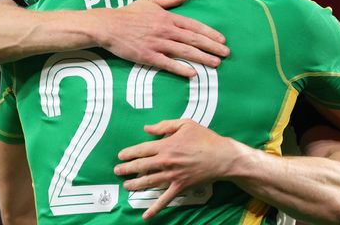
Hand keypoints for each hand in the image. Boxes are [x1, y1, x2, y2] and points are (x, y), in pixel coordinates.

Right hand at [91, 0, 229, 77]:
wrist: (109, 26)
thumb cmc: (129, 13)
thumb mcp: (150, 1)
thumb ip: (170, 0)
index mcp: (168, 17)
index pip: (194, 26)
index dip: (210, 33)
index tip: (222, 39)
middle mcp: (166, 30)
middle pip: (194, 39)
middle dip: (212, 47)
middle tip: (226, 54)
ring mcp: (158, 44)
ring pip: (185, 52)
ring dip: (202, 58)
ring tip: (216, 63)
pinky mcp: (148, 56)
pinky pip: (168, 64)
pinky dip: (181, 69)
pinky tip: (193, 74)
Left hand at [114, 119, 237, 219]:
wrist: (222, 157)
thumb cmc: (204, 138)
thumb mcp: (186, 124)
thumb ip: (164, 125)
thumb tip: (147, 128)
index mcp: (166, 145)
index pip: (141, 150)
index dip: (129, 153)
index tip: (120, 156)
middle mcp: (166, 161)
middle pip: (141, 166)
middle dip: (126, 169)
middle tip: (117, 171)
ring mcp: (172, 176)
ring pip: (149, 182)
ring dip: (135, 185)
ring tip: (126, 186)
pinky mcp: (180, 187)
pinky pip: (165, 199)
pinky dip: (155, 208)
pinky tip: (145, 216)